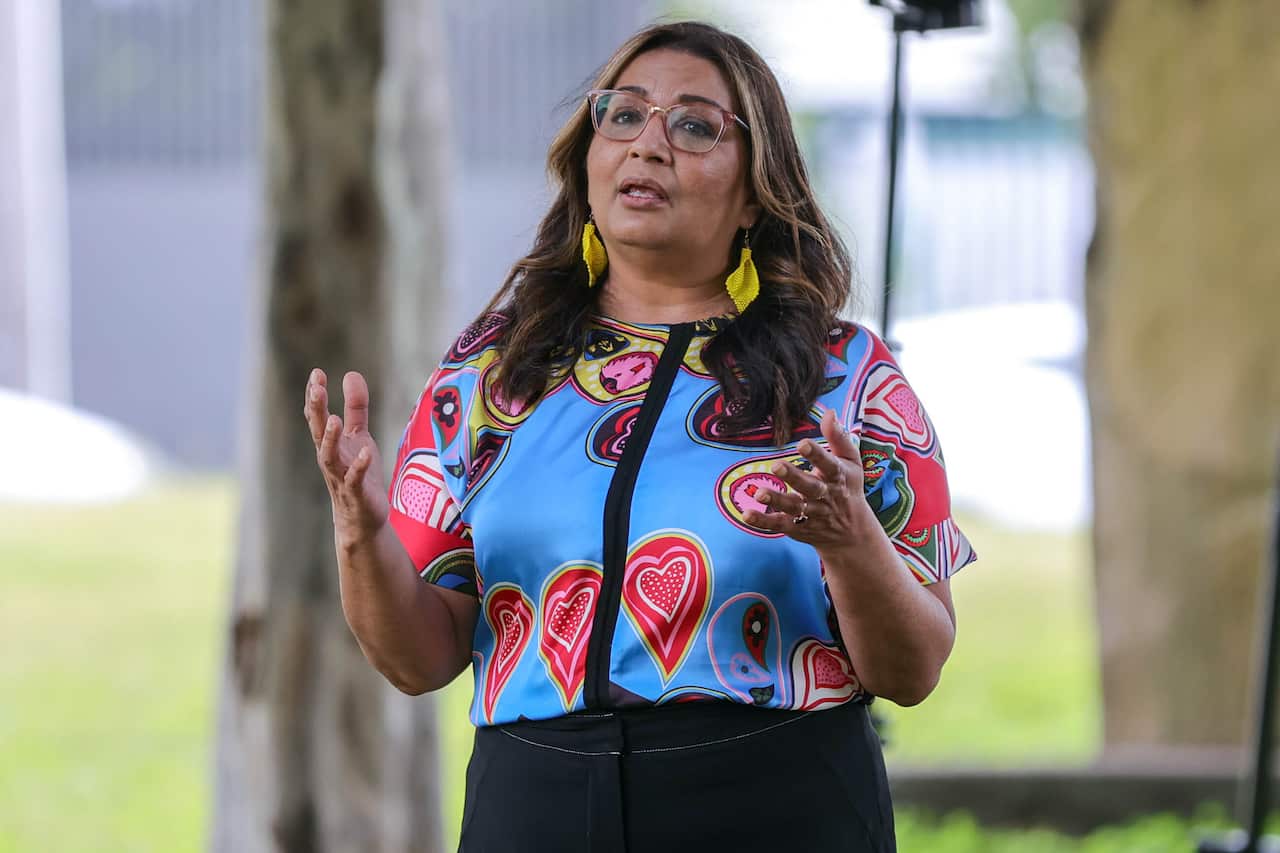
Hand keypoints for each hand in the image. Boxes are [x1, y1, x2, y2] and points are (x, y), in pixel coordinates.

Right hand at [303, 368, 389, 542]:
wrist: (361, 517)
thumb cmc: (358, 473)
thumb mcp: (359, 435)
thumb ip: (355, 407)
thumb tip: (351, 373)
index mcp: (330, 443)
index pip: (317, 416)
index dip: (315, 396)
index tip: (317, 373)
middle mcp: (331, 458)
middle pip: (318, 432)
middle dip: (316, 410)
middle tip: (316, 388)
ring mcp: (341, 476)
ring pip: (330, 457)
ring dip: (330, 438)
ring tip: (333, 418)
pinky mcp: (357, 493)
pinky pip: (355, 479)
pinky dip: (358, 466)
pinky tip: (365, 452)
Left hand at [742, 409, 874, 550]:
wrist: (853, 533)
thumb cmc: (847, 488)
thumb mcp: (851, 462)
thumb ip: (838, 437)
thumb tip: (829, 412)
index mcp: (838, 476)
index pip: (828, 464)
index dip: (816, 455)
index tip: (802, 444)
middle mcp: (825, 496)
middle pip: (810, 487)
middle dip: (794, 477)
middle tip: (776, 466)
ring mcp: (811, 514)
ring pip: (793, 508)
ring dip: (776, 500)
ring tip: (759, 493)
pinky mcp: (798, 528)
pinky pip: (780, 525)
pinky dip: (764, 521)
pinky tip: (747, 514)